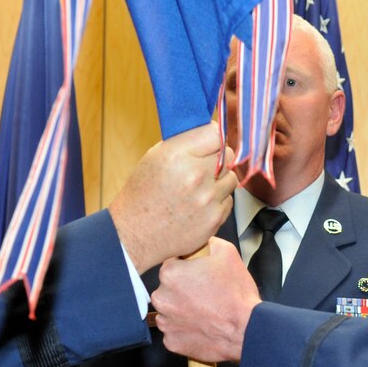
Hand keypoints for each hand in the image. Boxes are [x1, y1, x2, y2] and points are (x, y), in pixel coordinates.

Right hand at [110, 122, 237, 272]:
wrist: (135, 234)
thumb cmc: (143, 194)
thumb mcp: (154, 157)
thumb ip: (185, 143)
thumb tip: (212, 132)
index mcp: (177, 155)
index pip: (215, 133)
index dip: (211, 139)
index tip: (206, 145)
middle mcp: (195, 175)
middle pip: (228, 154)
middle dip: (217, 159)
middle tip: (201, 168)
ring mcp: (207, 199)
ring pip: (232, 177)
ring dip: (219, 181)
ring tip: (198, 189)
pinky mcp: (215, 218)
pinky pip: (228, 200)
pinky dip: (217, 201)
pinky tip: (198, 206)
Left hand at [153, 237, 259, 361]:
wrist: (246, 329)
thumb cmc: (236, 294)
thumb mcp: (228, 253)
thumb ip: (209, 242)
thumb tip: (203, 241)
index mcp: (170, 274)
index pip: (172, 264)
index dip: (188, 268)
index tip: (200, 276)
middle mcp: (162, 298)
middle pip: (168, 289)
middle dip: (183, 290)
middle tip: (205, 294)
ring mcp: (166, 322)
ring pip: (169, 310)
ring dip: (182, 310)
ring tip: (204, 311)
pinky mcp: (171, 341)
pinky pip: (174, 331)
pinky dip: (184, 329)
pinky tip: (201, 325)